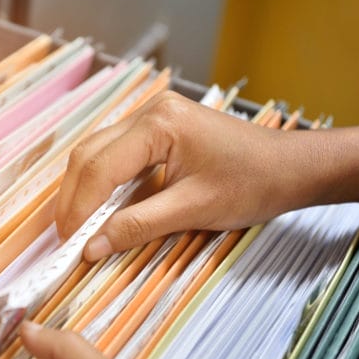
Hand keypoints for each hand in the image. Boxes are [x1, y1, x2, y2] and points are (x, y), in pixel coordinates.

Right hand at [55, 91, 313, 261]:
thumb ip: (137, 226)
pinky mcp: (157, 129)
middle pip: (89, 154)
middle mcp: (149, 111)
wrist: (292, 167)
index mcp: (158, 124)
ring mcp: (152, 117)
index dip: (79, 208)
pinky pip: (115, 154)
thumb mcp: (193, 210)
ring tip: (77, 227)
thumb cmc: (253, 183)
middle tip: (66, 238)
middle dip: (73, 198)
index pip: (100, 167)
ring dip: (83, 190)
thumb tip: (91, 247)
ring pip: (96, 152)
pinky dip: (102, 183)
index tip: (69, 243)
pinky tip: (99, 208)